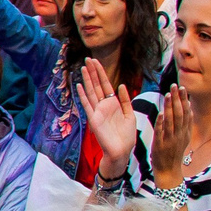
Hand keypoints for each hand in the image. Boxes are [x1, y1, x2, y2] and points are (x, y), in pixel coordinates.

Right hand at [75, 58, 138, 174]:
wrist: (121, 152)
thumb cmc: (126, 137)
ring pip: (91, 92)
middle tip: (87, 59)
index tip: (96, 62)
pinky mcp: (93, 119)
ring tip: (83, 67)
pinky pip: (87, 105)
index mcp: (113, 105)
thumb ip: (126, 101)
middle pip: (97, 85)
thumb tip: (120, 86)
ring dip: (87, 80)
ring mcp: (97, 112)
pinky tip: (79, 85)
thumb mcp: (130, 115)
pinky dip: (83, 95)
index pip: (106, 85)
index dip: (101, 73)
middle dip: (92, 72)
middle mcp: (103, 106)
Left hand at [148, 84, 195, 185]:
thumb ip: (185, 124)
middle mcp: (180, 135)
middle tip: (175, 86)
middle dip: (178, 99)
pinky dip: (161, 123)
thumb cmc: (174, 153)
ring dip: (170, 107)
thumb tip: (189, 109)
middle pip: (180, 114)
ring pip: (172, 121)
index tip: (182, 88)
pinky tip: (161, 113)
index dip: (185, 100)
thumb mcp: (183, 138)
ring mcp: (171, 140)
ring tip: (168, 94)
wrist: (169, 171)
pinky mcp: (161, 145)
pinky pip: (162, 132)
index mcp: (185, 132)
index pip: (187, 113)